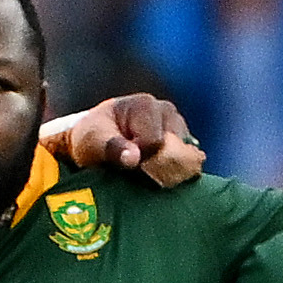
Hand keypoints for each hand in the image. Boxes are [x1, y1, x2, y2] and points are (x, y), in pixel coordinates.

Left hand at [49, 94, 203, 185]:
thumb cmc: (93, 138)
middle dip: (156, 169)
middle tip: (135, 173)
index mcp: (146, 105)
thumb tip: (134, 158)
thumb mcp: (93, 141)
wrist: (97, 141)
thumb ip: (112, 148)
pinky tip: (156, 177)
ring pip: (185, 163)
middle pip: (175, 152)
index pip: (155, 142)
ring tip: (142, 172)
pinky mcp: (186, 148)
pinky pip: (189, 169)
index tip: (125, 165)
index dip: (140, 160)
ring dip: (165, 174)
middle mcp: (168, 114)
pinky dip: (173, 176)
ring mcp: (180, 130)